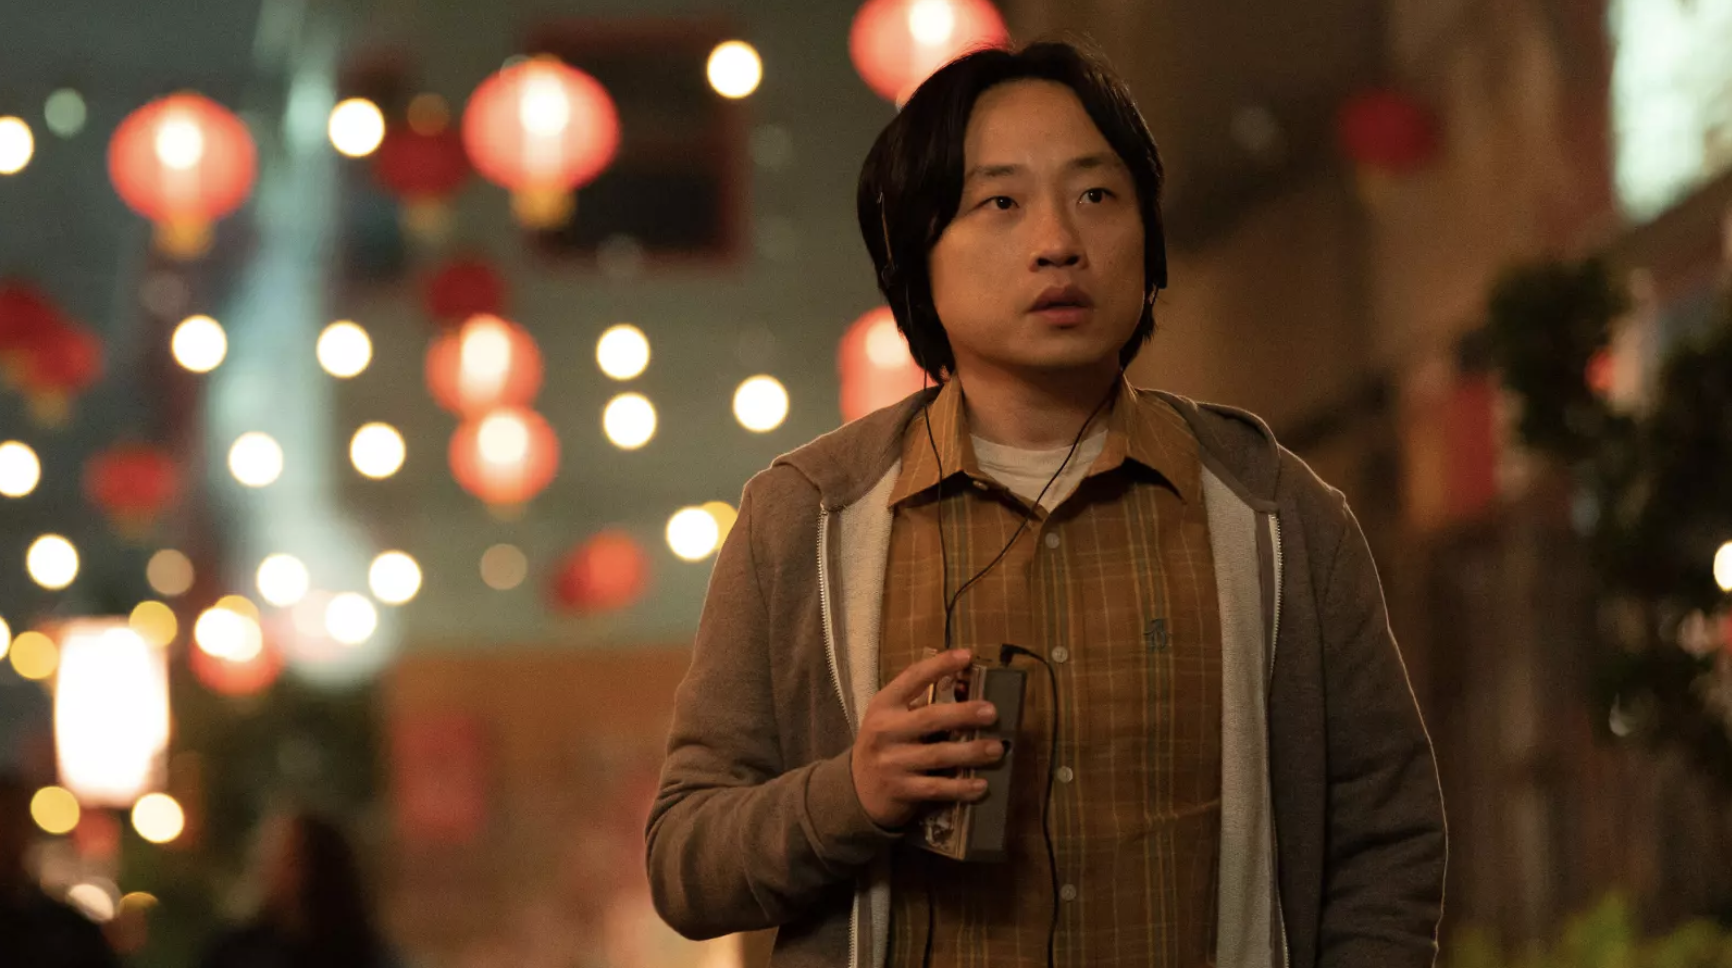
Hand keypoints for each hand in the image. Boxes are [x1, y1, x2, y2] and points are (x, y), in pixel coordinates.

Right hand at [851, 649, 1003, 829]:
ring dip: (971, 752)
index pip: (912, 678)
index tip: (967, 656)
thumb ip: (918, 705)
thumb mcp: (890, 718)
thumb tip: (966, 689)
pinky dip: (961, 787)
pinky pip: (936, 787)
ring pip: (938, 755)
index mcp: (884, 705)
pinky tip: (981, 785)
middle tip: (992, 712)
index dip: (940, 665)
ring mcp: (891, 762)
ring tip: (996, 749)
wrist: (855, 790)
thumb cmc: (885, 745)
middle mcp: (885, 731)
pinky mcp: (900, 790)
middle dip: (963, 714)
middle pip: (929, 718)